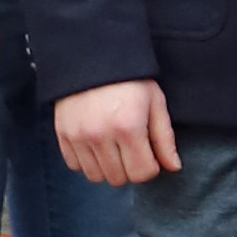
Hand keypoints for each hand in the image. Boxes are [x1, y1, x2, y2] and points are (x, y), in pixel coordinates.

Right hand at [54, 80, 180, 185]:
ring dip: (108, 168)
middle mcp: (101, 135)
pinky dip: (87, 161)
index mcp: (129, 127)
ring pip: (95, 176)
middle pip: (118, 179)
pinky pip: (74, 166)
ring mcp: (79, 136)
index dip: (150, 167)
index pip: (141, 173)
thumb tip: (173, 167)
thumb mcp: (155, 102)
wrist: (92, 57)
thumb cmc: (130, 80)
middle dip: (129, 168)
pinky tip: (96, 145)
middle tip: (132, 149)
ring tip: (114, 147)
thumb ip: (164, 138)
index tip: (149, 154)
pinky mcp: (62, 134)